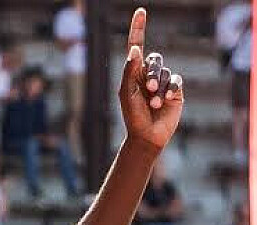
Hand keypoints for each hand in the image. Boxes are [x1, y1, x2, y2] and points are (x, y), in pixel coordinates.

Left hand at [119, 9, 182, 150]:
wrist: (146, 135)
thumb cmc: (132, 115)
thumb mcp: (127, 92)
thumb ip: (130, 70)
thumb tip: (135, 48)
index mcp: (134, 72)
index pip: (137, 45)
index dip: (139, 28)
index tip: (141, 11)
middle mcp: (149, 74)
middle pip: (155, 59)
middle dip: (152, 73)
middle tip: (147, 89)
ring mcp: (163, 82)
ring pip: (166, 71)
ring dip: (159, 87)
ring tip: (154, 103)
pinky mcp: (175, 91)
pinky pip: (176, 80)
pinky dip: (170, 89)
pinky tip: (165, 100)